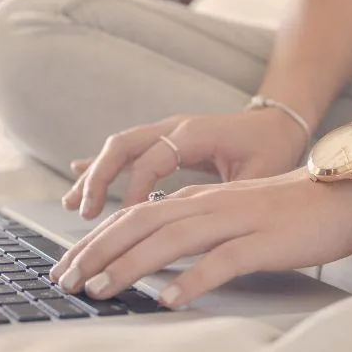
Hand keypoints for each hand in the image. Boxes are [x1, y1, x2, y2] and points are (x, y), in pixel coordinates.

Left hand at [50, 171, 351, 306]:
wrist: (340, 192)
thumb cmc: (284, 210)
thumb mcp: (230, 214)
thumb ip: (194, 227)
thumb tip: (155, 255)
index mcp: (198, 200)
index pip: (134, 216)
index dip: (97, 240)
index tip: (68, 266)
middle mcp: (208, 205)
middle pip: (141, 223)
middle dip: (98, 252)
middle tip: (66, 280)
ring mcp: (236, 220)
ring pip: (172, 239)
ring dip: (131, 264)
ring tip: (100, 289)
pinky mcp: (264, 241)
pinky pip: (224, 260)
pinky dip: (193, 279)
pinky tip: (170, 299)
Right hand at [65, 109, 308, 219]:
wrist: (280, 121)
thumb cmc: (273, 149)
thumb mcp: (259, 175)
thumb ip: (228, 197)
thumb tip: (201, 230)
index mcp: (196, 133)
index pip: (153, 159)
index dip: (136, 190)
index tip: (126, 220)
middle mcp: (175, 127)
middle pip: (124, 145)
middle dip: (99, 178)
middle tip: (83, 213)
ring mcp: (168, 131)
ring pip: (119, 147)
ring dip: (95, 174)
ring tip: (72, 205)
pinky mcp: (166, 139)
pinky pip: (128, 150)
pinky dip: (103, 164)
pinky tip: (79, 175)